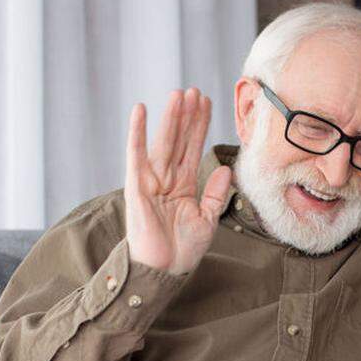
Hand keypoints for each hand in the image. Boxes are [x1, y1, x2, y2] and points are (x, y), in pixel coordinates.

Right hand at [125, 87, 232, 274]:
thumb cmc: (182, 250)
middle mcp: (166, 179)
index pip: (192, 148)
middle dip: (187, 116)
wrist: (164, 270)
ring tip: (178, 94)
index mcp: (183, 185)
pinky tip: (139, 109)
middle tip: (195, 90)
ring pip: (162, 142)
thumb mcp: (207, 220)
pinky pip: (135, 154)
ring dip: (170, 118)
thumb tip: (225, 169)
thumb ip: (216, 194)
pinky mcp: (136, 185)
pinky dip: (136, 132)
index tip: (206, 102)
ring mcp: (150, 180)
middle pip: (179, 140)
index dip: (199, 125)